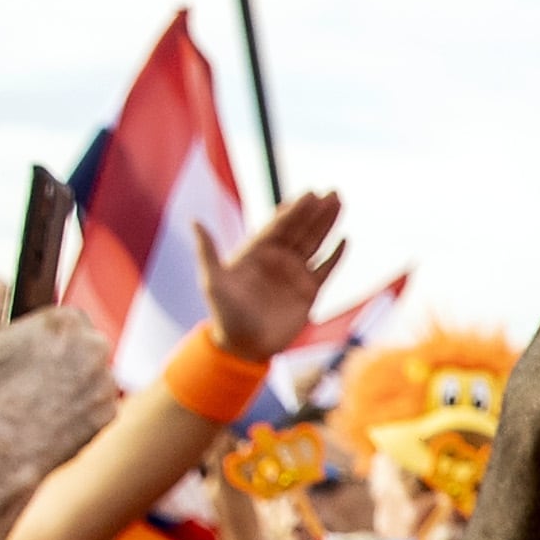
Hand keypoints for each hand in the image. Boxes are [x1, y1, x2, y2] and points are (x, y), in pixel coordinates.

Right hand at [0, 224, 127, 539]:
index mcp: (66, 321)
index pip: (56, 319)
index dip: (30, 338)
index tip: (12, 357)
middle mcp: (96, 350)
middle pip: (73, 346)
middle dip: (48, 360)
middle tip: (17, 382)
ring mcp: (106, 386)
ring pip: (84, 376)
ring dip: (64, 384)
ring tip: (29, 403)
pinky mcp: (109, 418)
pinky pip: (93, 406)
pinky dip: (75, 412)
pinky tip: (48, 421)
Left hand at [199, 187, 347, 358]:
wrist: (245, 346)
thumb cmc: (224, 314)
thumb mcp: (212, 282)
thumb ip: (207, 251)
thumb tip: (195, 220)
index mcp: (256, 251)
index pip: (279, 225)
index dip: (294, 210)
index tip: (309, 194)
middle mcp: (277, 258)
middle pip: (301, 229)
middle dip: (316, 211)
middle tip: (332, 192)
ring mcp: (294, 274)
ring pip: (315, 243)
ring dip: (328, 224)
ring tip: (340, 203)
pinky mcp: (309, 292)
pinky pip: (325, 270)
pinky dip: (335, 256)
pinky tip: (344, 240)